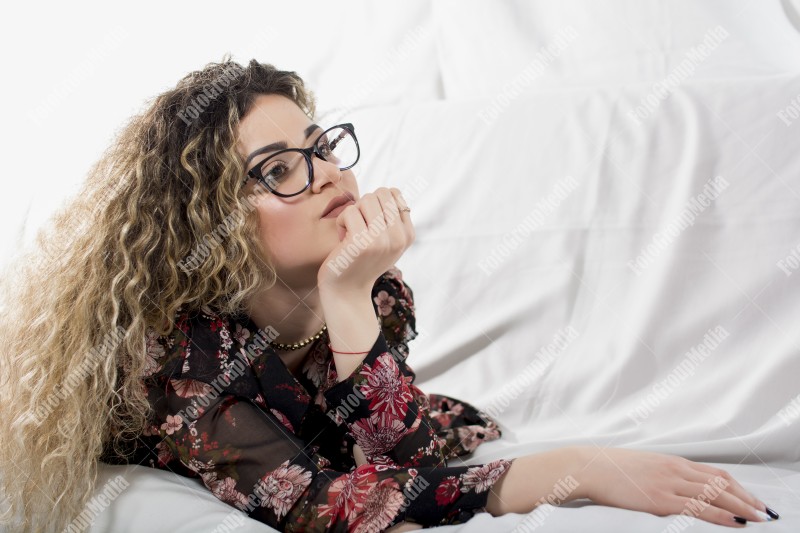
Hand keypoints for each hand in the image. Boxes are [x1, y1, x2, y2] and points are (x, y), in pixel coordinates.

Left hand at [317, 187, 413, 293]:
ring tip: (352, 233)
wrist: (347, 291)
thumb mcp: (387, 241)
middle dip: (365, 205)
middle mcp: (399, 237)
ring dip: (353, 213)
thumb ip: (393, 219)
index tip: (372, 223)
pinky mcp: (362, 243)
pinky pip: (349, 212)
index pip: (395, 194)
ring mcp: (382, 240)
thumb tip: (390, 191)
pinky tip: (343, 240)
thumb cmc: (362, 261)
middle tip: (360, 226)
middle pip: (380, 193)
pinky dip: (341, 222)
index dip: (377, 203)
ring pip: (365, 200)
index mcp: (408, 234)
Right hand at [577, 446, 774, 526]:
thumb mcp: (643, 467)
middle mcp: (675, 469)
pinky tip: (736, 521)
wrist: (588, 466)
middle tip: (766, 511)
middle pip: (722, 482)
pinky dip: (721, 515)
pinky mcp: (660, 499)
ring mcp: (668, 483)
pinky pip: (698, 507)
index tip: (753, 498)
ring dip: (742, 506)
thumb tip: (676, 487)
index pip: (715, 473)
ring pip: (716, 494)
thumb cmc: (610, 469)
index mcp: (672, 461)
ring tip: (759, 518)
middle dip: (748, 498)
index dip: (739, 486)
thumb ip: (662, 475)